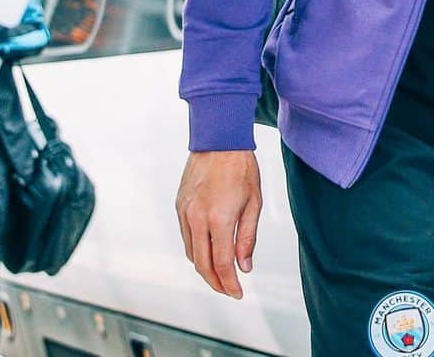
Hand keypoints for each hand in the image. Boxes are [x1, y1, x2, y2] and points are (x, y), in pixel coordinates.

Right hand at [176, 150, 261, 298]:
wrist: (218, 140)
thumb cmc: (241, 168)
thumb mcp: (254, 202)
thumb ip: (247, 237)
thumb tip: (244, 267)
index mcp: (219, 219)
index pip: (222, 264)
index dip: (230, 283)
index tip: (237, 293)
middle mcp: (197, 220)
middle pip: (202, 265)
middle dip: (216, 283)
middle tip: (228, 290)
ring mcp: (185, 214)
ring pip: (191, 253)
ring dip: (204, 268)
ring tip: (220, 274)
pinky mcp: (179, 207)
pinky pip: (185, 238)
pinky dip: (196, 250)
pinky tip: (208, 252)